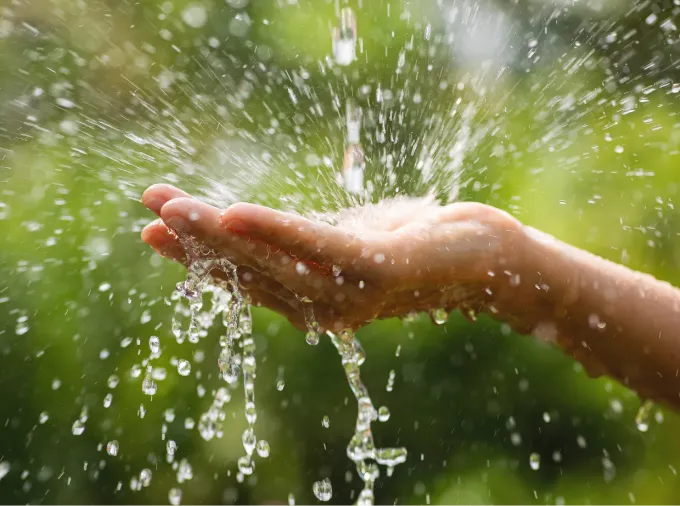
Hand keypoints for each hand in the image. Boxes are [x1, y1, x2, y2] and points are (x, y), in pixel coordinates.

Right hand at [141, 184, 522, 330]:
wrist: (481, 256)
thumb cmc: (407, 245)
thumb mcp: (342, 241)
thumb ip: (300, 243)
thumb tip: (252, 226)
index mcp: (310, 300)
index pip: (241, 276)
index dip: (196, 255)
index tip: (153, 227)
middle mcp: (322, 307)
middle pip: (247, 269)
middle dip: (194, 240)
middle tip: (148, 207)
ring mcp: (348, 293)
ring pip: (271, 259)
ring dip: (219, 232)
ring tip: (174, 206)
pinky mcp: (375, 269)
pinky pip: (316, 247)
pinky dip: (274, 231)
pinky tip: (234, 213)